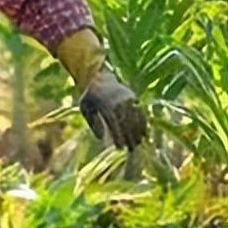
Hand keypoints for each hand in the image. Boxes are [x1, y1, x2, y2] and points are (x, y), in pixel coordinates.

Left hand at [56, 29, 146, 149]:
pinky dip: (142, 123)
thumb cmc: (88, 96)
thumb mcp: (85, 108)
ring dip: (138, 132)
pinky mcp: (132, 97)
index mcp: (106, 106)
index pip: (115, 126)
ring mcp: (127, 99)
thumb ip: (93, 123)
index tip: (120, 148)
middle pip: (127, 124)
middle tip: (131, 150)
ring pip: (135, 119)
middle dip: (130, 138)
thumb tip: (101, 138)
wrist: (97, 76)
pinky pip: (139, 112)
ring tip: (137, 144)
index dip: (118, 137)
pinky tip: (143, 132)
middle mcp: (119, 103)